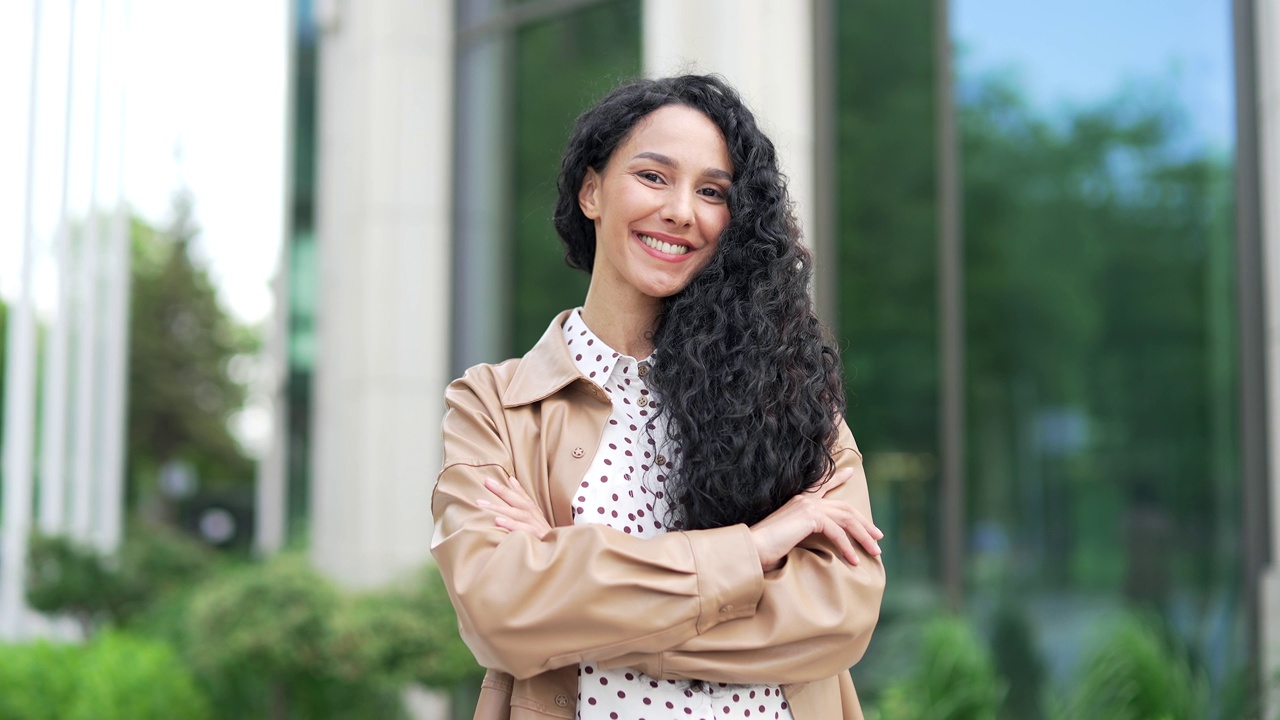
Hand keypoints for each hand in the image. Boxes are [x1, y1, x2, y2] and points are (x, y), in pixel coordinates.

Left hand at [478, 474, 552, 539]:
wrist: (559, 551)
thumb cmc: (543, 535)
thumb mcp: (534, 518)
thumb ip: (523, 502)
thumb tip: (512, 482)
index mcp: (533, 511)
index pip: (521, 495)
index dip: (506, 486)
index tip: (490, 479)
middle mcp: (534, 515)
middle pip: (517, 500)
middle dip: (501, 490)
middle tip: (486, 482)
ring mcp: (536, 525)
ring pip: (517, 513)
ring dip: (499, 507)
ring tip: (482, 504)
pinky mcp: (537, 536)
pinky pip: (522, 529)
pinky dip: (511, 524)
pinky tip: (497, 521)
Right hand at [748, 467, 882, 571]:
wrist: (753, 548)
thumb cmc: (766, 548)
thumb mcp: (789, 538)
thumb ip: (802, 534)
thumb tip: (818, 547)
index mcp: (799, 501)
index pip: (822, 485)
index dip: (837, 478)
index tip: (850, 471)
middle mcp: (805, 500)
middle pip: (844, 507)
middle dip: (864, 522)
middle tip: (878, 536)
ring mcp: (808, 506)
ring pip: (846, 519)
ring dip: (863, 536)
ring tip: (875, 551)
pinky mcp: (810, 517)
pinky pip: (837, 532)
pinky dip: (848, 547)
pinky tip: (854, 560)